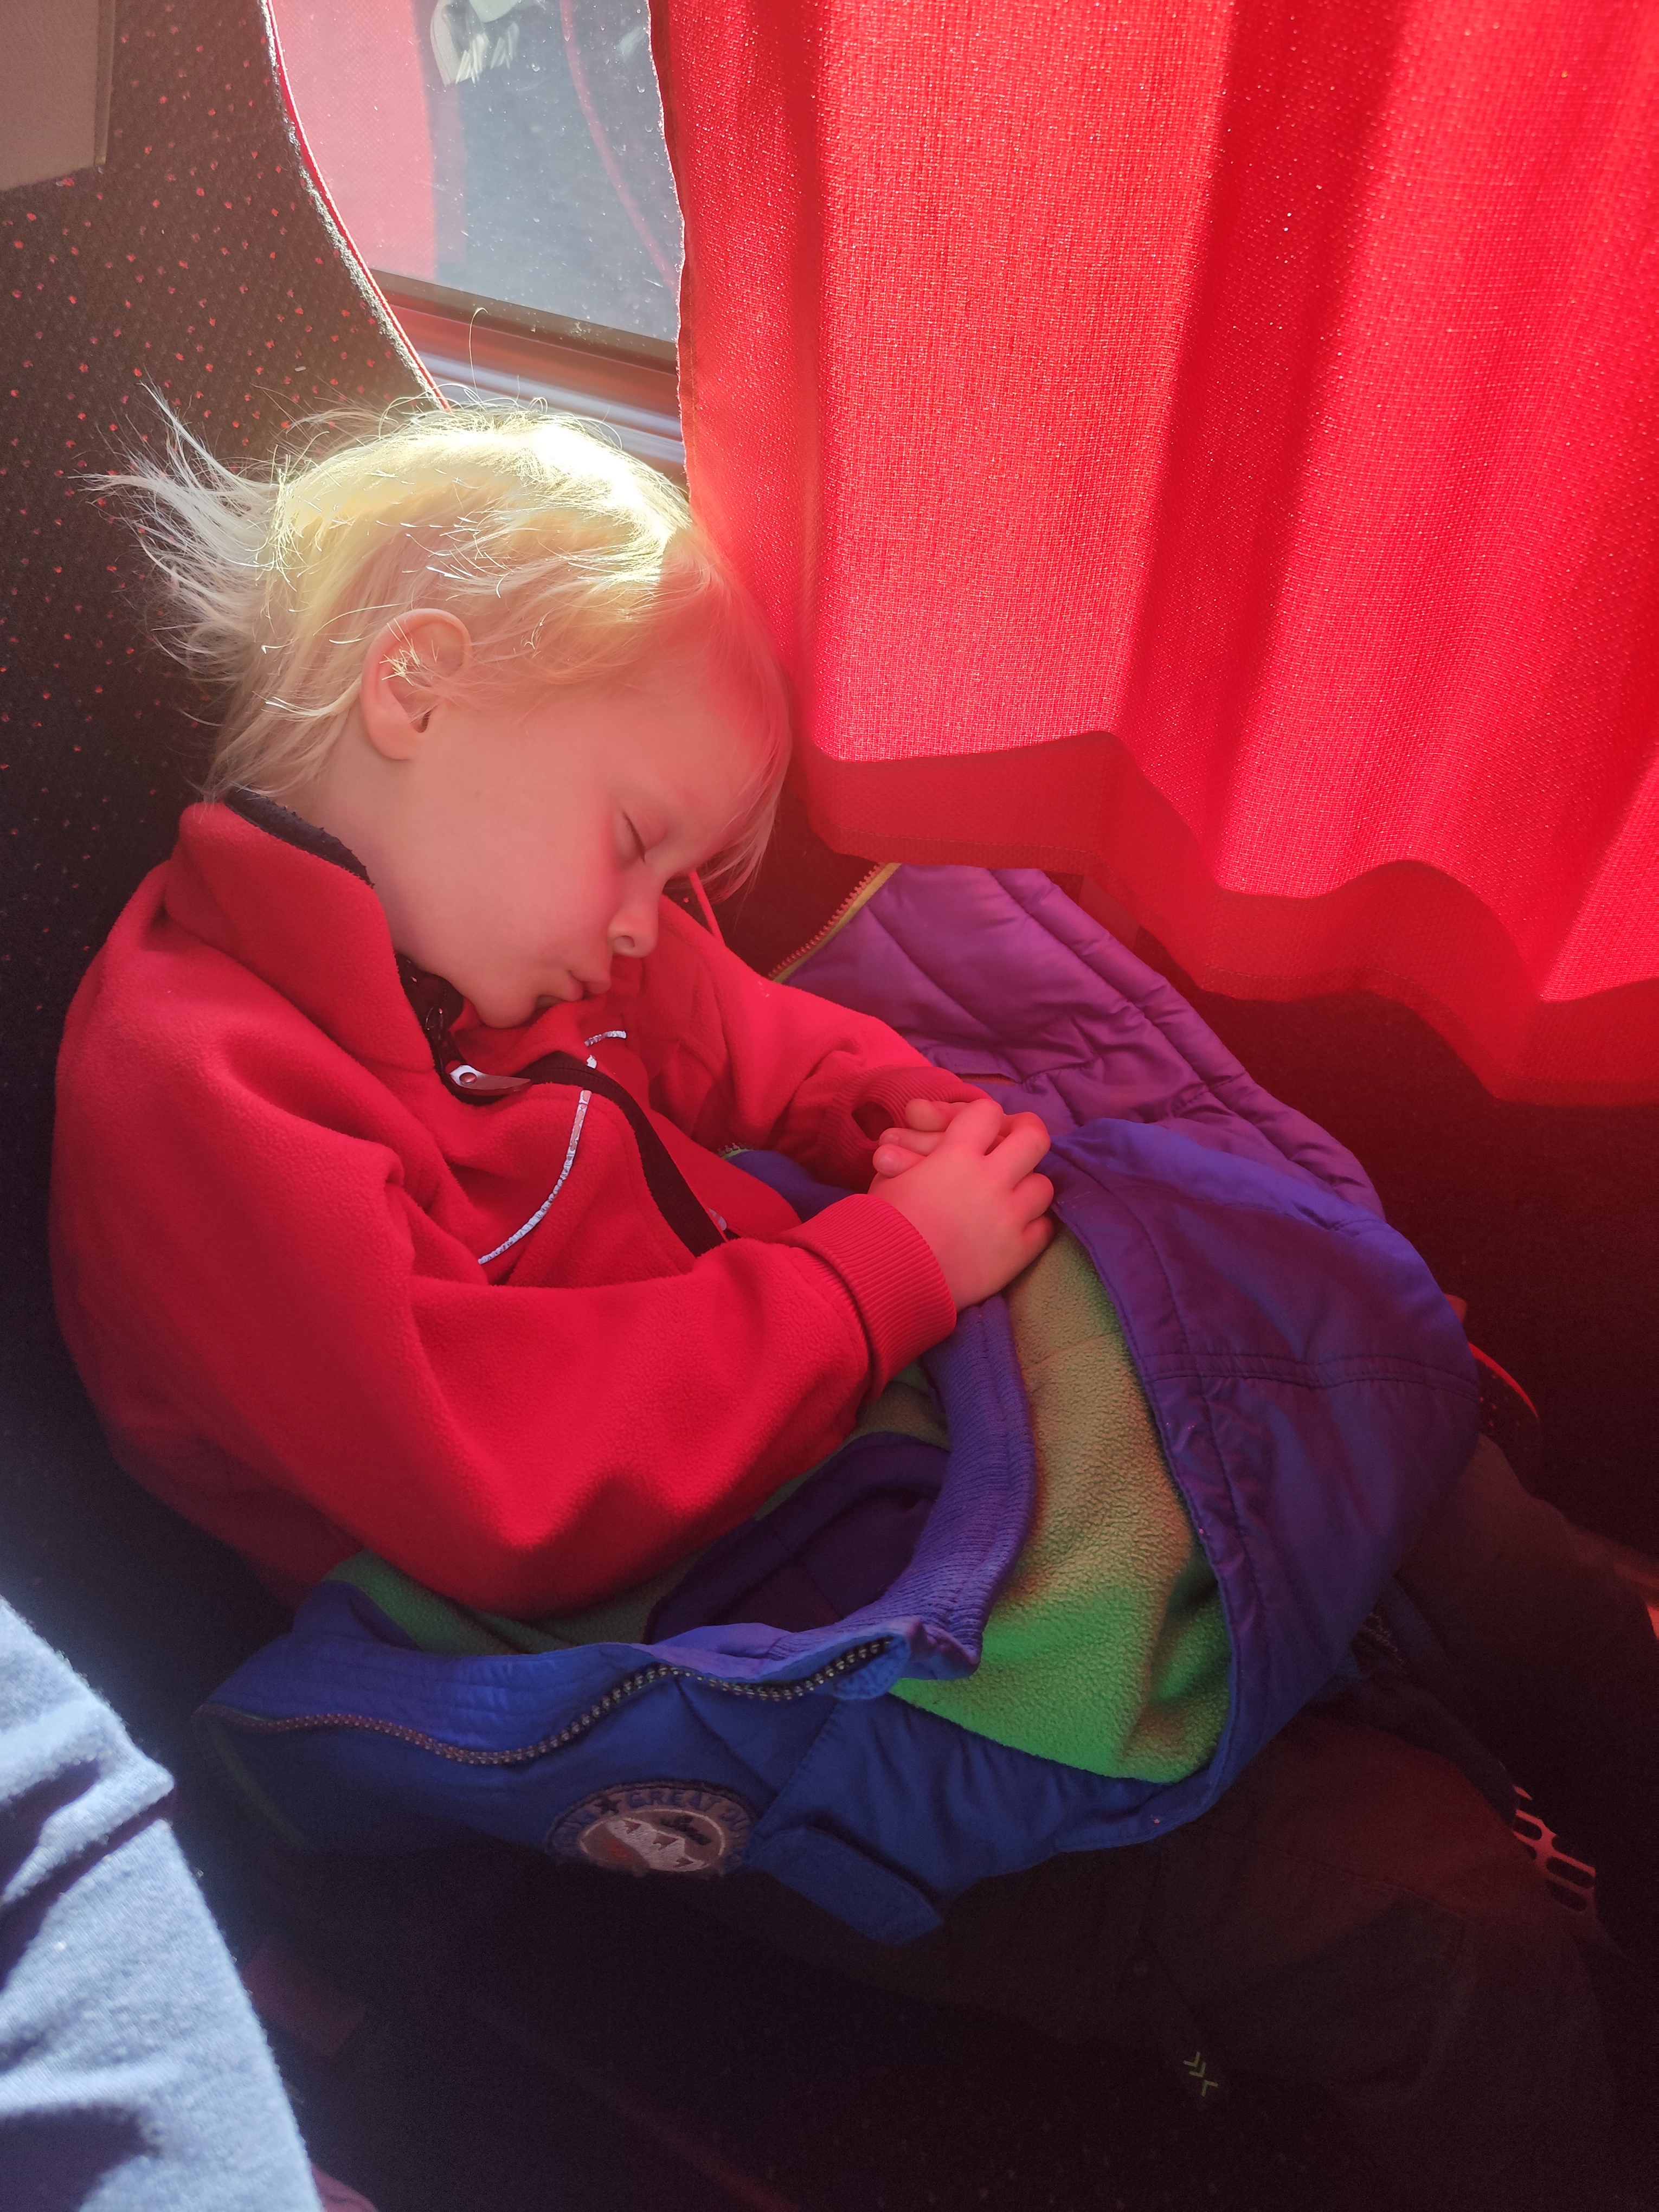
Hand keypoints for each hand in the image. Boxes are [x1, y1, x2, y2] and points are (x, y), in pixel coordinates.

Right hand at [868, 1097, 1054, 1309]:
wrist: (887, 1279)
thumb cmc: (879, 1225)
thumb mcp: (887, 1179)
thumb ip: (907, 1156)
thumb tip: (907, 1147)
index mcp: (956, 1155)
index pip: (987, 1113)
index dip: (982, 1115)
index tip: (977, 1125)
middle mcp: (992, 1180)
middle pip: (1034, 1137)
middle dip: (1025, 1133)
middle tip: (1015, 1142)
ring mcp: (1010, 1217)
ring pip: (1043, 1186)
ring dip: (1027, 1185)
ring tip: (1011, 1193)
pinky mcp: (1017, 1253)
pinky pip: (1044, 1228)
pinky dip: (1031, 1224)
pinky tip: (1014, 1226)